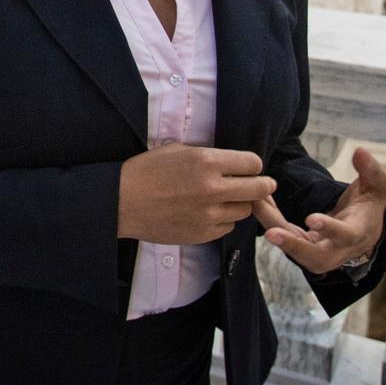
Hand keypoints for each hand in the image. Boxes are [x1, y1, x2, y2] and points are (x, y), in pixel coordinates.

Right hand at [118, 143, 276, 244]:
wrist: (122, 202)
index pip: (253, 163)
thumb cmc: (145, 171)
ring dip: (239, 203)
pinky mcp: (204, 234)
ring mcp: (210, 214)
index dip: (253, 165)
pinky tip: (208, 212)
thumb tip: (231, 162)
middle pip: (258, 189)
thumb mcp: (175, 150)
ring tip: (225, 199)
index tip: (250, 168)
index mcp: (206, 161)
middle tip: (263, 185)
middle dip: (263, 186)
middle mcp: (213, 188)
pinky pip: (228, 226)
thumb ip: (206, 155)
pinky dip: (223, 219)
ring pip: (244, 210)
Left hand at [254, 146, 385, 274]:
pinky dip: (270, 219)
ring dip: (273, 228)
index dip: (330, 228)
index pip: (345, 235)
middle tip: (271, 233)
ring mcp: (319, 251)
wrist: (362, 230)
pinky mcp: (303, 247)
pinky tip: (259, 200)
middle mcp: (338, 249)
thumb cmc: (368, 206)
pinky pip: (285, 236)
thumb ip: (371, 171)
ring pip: (294, 249)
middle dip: (293, 245)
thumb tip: (361, 151)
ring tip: (256, 204)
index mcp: (357, 233)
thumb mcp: (377, 187)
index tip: (312, 219)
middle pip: (316, 258)